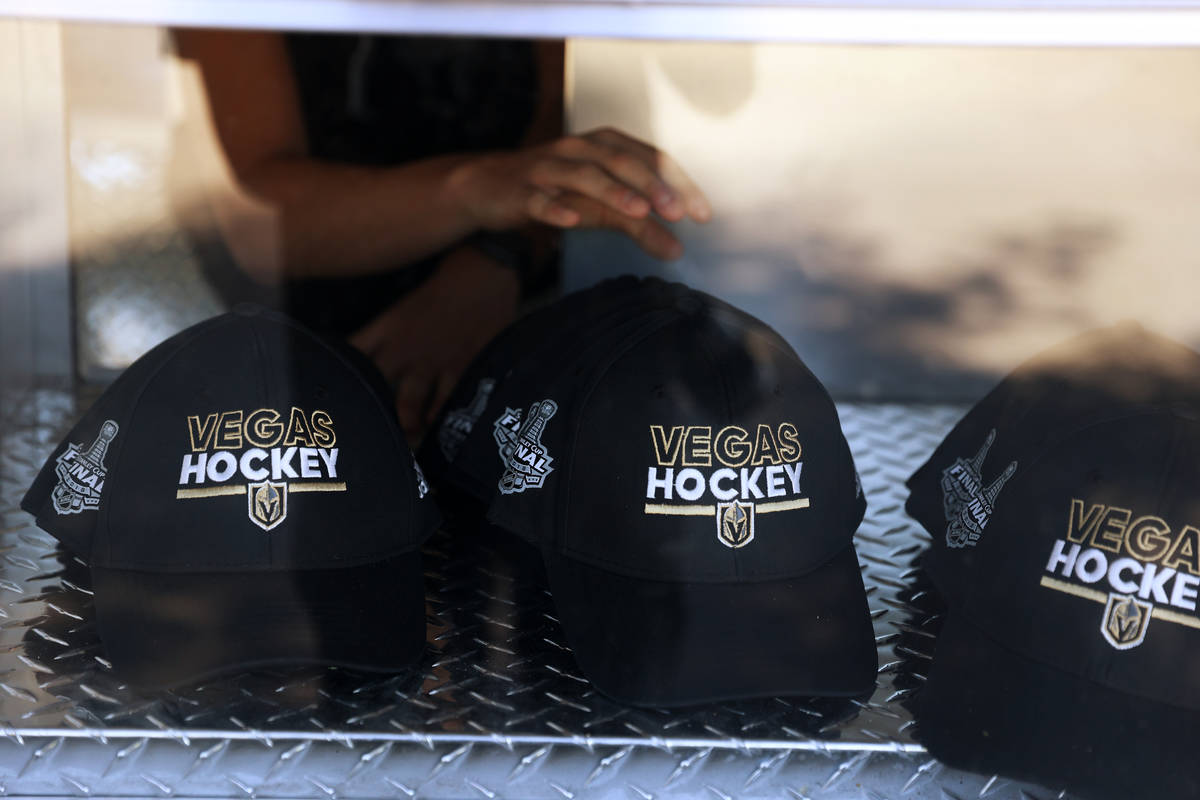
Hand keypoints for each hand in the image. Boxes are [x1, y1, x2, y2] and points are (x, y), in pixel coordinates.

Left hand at [349, 247, 519, 442]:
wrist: (483, 272)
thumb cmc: (444, 284)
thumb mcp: (404, 307)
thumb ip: (384, 333)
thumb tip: (367, 355)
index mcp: (386, 329)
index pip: (352, 354)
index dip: (337, 374)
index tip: (332, 393)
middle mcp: (404, 349)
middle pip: (374, 387)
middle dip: (369, 409)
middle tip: (367, 430)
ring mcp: (432, 361)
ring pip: (408, 404)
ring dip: (405, 423)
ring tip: (405, 435)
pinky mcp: (460, 368)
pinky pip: (445, 402)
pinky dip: (439, 417)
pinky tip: (436, 426)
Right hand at [451, 127, 710, 259]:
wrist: (488, 187)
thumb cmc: (556, 191)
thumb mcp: (601, 205)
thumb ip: (639, 223)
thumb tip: (677, 249)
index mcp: (604, 145)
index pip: (650, 158)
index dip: (678, 183)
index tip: (702, 214)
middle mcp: (578, 149)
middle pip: (621, 162)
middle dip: (652, 186)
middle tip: (678, 212)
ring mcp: (548, 168)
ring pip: (584, 175)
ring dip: (613, 192)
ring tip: (639, 212)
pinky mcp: (520, 191)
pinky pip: (538, 199)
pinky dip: (555, 208)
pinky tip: (571, 221)